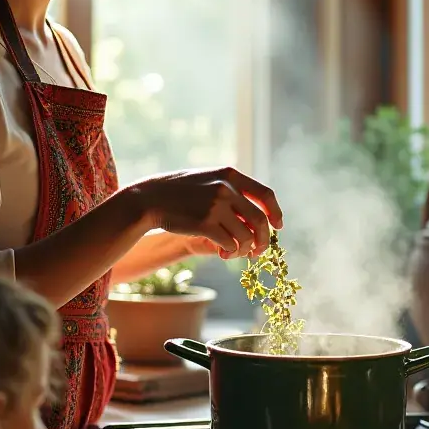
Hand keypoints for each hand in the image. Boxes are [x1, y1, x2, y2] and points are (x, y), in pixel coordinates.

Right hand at [128, 167, 282, 259]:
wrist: (150, 198)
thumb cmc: (180, 192)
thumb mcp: (208, 180)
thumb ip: (231, 191)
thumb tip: (259, 217)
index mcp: (230, 175)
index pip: (265, 194)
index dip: (276, 212)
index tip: (278, 226)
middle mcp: (226, 188)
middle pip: (260, 220)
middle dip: (263, 240)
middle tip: (258, 251)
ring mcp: (216, 205)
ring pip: (245, 236)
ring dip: (244, 250)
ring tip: (234, 254)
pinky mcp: (205, 223)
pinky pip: (229, 244)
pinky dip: (230, 252)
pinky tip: (222, 253)